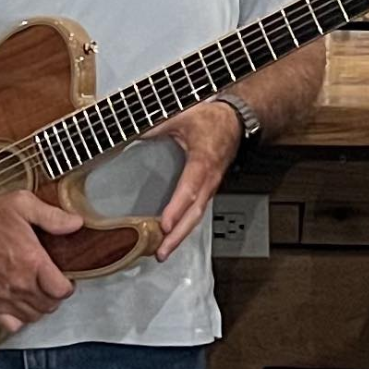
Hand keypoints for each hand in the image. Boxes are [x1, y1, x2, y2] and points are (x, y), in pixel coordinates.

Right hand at [0, 190, 81, 333]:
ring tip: (37, 293)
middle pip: (49, 306)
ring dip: (39, 307)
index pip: (62, 290)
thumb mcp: (23, 204)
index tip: (66, 279)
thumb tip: (76, 223)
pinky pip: (10, 324)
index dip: (68, 286)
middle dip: (55, 296)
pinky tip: (18, 305)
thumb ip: (53, 216)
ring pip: (32, 316)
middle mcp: (19, 283)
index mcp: (32, 261)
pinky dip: (18, 320)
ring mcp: (2, 296)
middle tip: (52, 284)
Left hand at [149, 101, 244, 260]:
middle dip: (178, 235)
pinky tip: (172, 235)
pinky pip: (197, 212)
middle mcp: (208, 180)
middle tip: (161, 252)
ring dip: (181, 235)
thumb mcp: (182, 116)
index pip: (189, 190)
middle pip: (195, 213)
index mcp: (202, 162)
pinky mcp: (208, 189)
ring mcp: (210, 187)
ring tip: (163, 252)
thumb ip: (157, 124)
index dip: (176, 208)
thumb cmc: (212, 121)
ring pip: (197, 216)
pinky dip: (185, 226)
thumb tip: (133, 131)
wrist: (235, 121)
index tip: (164, 225)